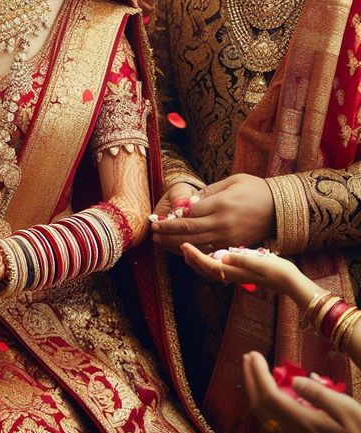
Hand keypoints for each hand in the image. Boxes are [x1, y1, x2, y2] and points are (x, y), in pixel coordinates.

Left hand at [152, 174, 273, 252]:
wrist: (282, 208)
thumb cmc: (255, 190)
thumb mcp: (232, 181)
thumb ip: (209, 191)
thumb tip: (190, 203)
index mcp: (221, 205)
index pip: (189, 214)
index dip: (171, 217)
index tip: (158, 218)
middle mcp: (222, 223)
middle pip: (188, 230)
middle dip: (167, 232)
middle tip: (152, 232)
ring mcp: (229, 237)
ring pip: (196, 244)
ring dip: (174, 243)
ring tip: (159, 241)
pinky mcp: (234, 246)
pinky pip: (209, 251)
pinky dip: (193, 250)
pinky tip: (180, 248)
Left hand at [181, 243, 316, 303]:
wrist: (291, 283)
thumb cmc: (278, 270)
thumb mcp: (261, 262)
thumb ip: (241, 259)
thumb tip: (223, 256)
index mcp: (233, 271)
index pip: (208, 264)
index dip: (194, 255)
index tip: (183, 245)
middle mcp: (231, 275)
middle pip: (204, 269)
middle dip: (191, 259)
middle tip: (180, 245)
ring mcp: (234, 276)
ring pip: (209, 271)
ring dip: (197, 262)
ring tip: (188, 251)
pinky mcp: (239, 275)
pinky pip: (217, 270)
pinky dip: (207, 264)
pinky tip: (208, 256)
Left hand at [242, 351, 360, 432]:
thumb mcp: (347, 410)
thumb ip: (319, 394)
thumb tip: (294, 380)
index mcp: (304, 423)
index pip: (269, 396)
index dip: (258, 374)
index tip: (254, 354)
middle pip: (260, 405)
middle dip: (250, 379)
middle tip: (248, 356)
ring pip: (264, 414)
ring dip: (254, 389)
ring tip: (253, 369)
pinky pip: (272, 420)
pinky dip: (264, 401)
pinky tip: (271, 390)